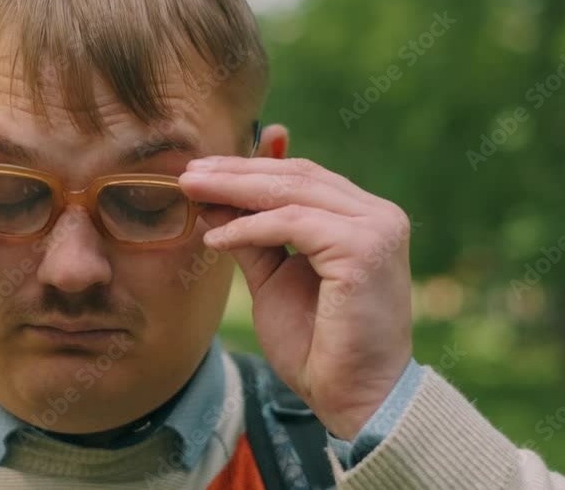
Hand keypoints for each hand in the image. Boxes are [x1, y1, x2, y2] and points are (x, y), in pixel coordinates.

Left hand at [180, 155, 412, 439]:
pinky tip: (214, 239)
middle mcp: (376, 215)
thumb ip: (252, 238)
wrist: (352, 397)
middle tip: (188, 173)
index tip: (202, 168)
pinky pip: (293, 224)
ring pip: (292, 192)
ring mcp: (376, 229)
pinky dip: (248, 228)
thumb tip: (211, 202)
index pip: (301, 176)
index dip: (250, 167)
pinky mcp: (363, 249)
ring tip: (191, 191)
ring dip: (234, 189)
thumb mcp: (274, 279)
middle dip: (235, 171)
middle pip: (296, 176)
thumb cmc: (317, 345)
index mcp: (361, 217)